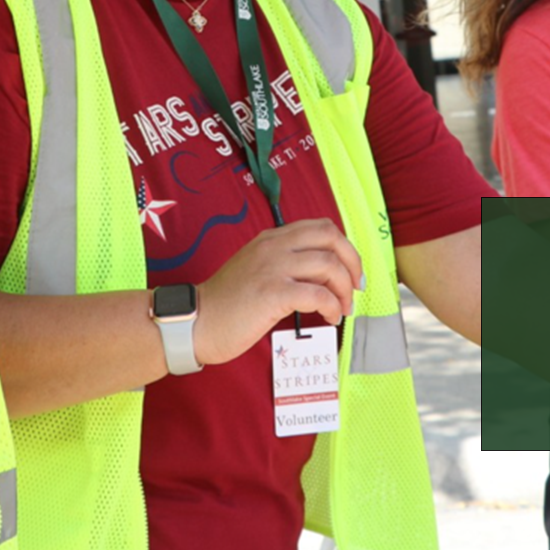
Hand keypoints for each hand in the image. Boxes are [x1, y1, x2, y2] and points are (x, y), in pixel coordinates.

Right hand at [195, 219, 362, 366]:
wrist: (195, 322)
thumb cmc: (225, 304)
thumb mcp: (255, 269)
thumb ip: (284, 264)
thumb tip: (321, 276)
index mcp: (271, 239)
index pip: (321, 227)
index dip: (344, 248)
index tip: (350, 271)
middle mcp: (274, 247)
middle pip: (331, 237)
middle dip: (352, 262)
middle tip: (354, 288)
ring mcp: (273, 268)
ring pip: (329, 266)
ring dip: (344, 290)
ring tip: (341, 309)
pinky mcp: (272, 294)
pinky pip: (318, 295)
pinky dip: (331, 307)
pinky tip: (328, 318)